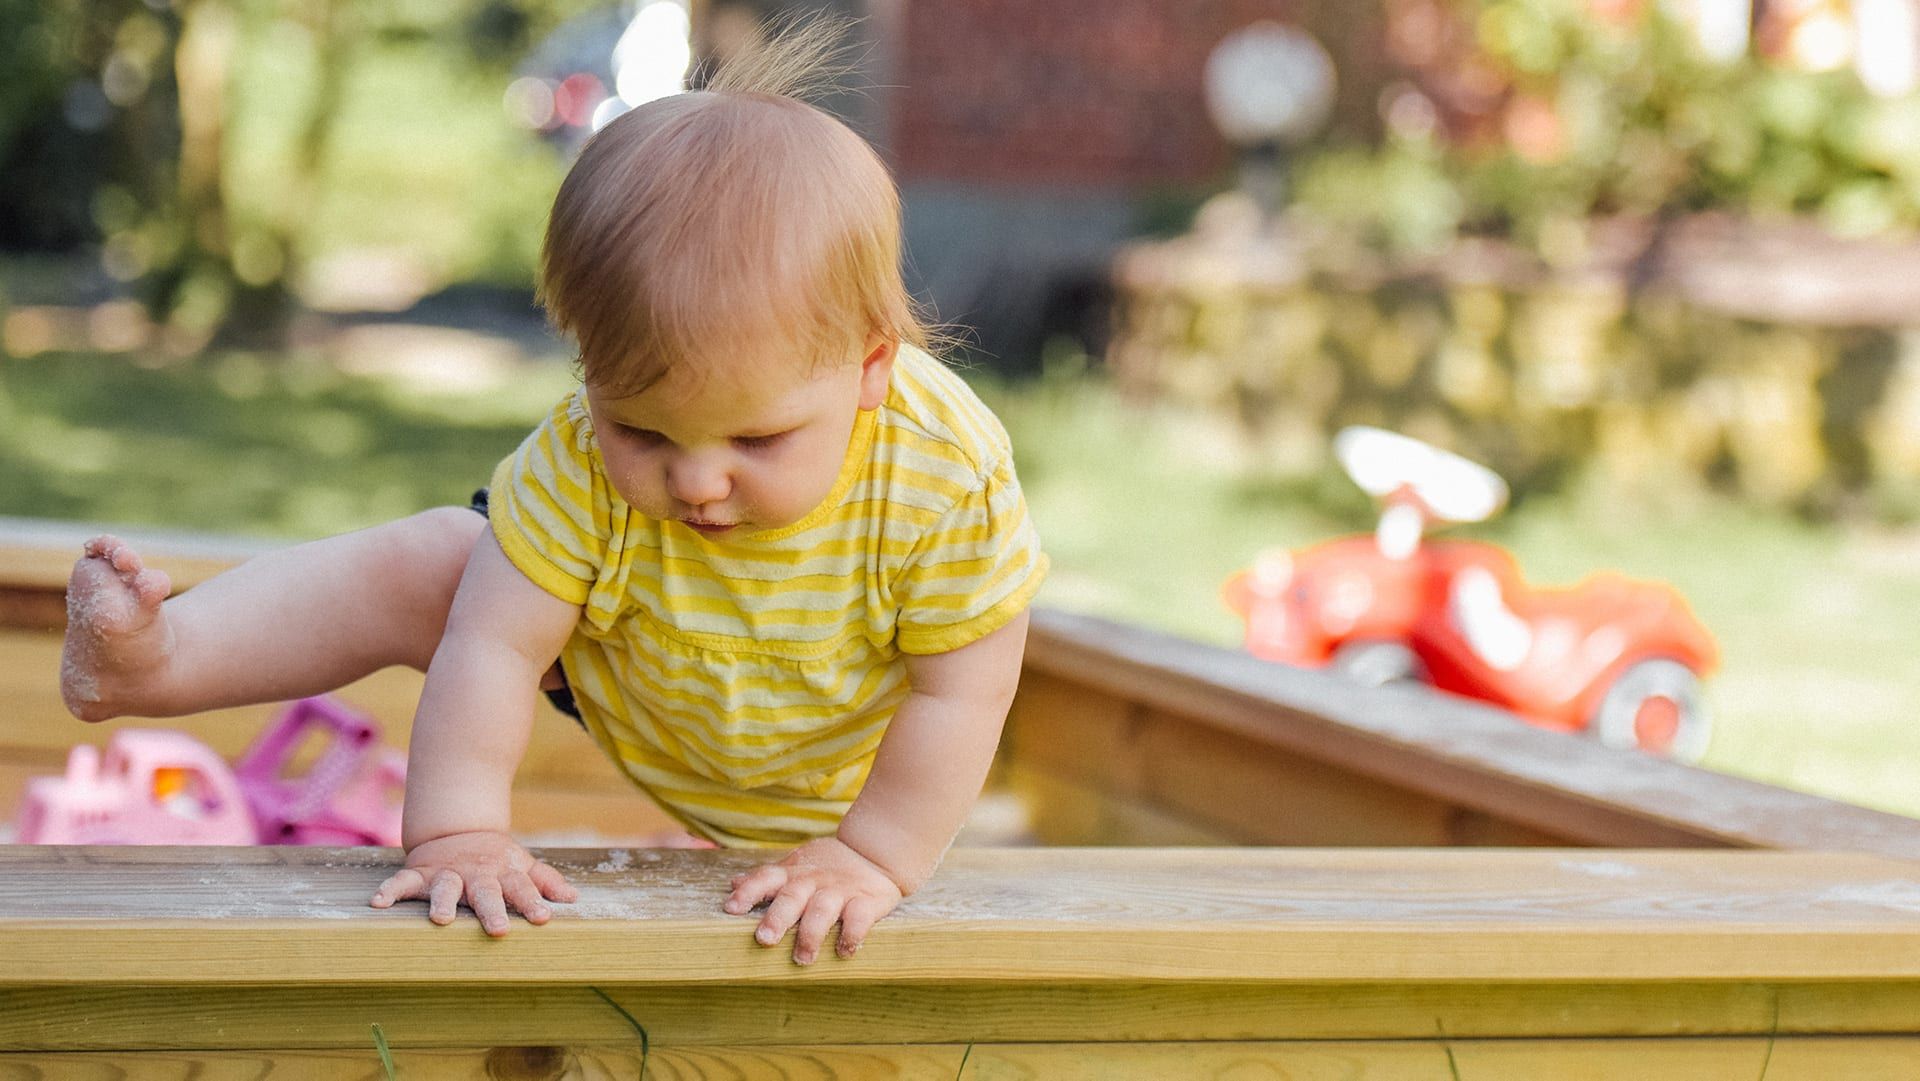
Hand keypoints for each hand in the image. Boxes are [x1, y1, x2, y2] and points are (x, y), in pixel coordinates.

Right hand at [368, 830, 577, 936]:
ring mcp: (446, 873)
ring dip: (442, 901)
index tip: (543, 918)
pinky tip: (378, 903)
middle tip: (499, 930)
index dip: (533, 902)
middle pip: (486, 892)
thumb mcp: (521, 865)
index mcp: (503, 873)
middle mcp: (476, 874)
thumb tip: (573, 900)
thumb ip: (545, 882)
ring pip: (444, 886)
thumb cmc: (495, 859)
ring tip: (440, 919)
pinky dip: (390, 890)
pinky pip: (402, 881)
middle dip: (492, 909)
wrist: (458, 831)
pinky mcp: (420, 873)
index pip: (521, 888)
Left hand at [723, 836, 903, 963]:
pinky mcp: (866, 901)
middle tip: (764, 939)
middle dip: (778, 917)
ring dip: (811, 934)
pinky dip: (852, 935)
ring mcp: (840, 891)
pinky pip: (859, 918)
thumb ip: (768, 878)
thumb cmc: (827, 866)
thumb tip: (732, 883)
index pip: (765, 878)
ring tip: (802, 958)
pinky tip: (844, 951)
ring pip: (822, 910)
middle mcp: (813, 881)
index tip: (732, 908)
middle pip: (792, 896)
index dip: (748, 892)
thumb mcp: (797, 865)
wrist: (874, 853)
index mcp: (793, 873)